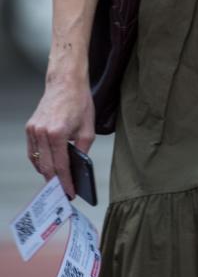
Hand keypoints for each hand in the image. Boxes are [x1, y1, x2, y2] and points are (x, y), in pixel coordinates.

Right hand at [25, 77, 94, 199]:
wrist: (66, 83)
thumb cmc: (79, 103)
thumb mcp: (88, 129)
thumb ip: (83, 151)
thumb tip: (78, 168)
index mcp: (58, 133)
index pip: (61, 166)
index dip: (65, 183)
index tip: (70, 193)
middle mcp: (42, 133)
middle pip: (46, 167)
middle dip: (55, 182)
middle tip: (63, 192)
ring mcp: (33, 130)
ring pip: (37, 161)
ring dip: (46, 173)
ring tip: (57, 182)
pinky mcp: (30, 128)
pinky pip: (32, 152)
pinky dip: (39, 161)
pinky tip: (48, 166)